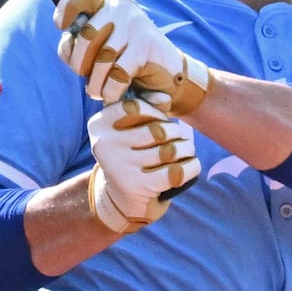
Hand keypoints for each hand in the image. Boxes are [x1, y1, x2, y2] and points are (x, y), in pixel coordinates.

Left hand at [54, 0, 211, 114]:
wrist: (167, 77)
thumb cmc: (125, 64)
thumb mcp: (97, 51)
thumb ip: (77, 45)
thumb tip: (67, 42)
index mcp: (108, 5)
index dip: (67, 7)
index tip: (61, 26)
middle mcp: (123, 8)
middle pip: (86, 35)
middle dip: (80, 64)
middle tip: (87, 79)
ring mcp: (137, 25)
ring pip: (102, 58)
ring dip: (96, 83)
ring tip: (100, 91)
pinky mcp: (148, 46)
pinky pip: (118, 74)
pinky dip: (111, 90)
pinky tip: (114, 94)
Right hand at [87, 97, 200, 233]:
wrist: (122, 193)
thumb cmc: (132, 149)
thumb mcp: (131, 125)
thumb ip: (147, 105)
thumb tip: (165, 97)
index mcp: (99, 123)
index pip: (136, 107)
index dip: (156, 112)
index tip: (160, 121)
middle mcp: (104, 144)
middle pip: (157, 130)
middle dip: (175, 132)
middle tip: (179, 137)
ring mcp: (119, 167)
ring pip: (169, 151)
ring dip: (186, 149)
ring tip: (186, 149)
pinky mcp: (136, 187)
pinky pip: (175, 172)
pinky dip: (191, 166)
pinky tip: (192, 164)